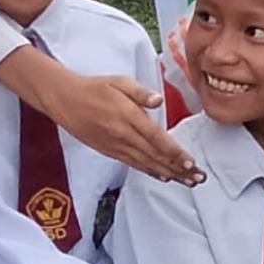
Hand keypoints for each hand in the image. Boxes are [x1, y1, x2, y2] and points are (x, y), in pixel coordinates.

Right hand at [6, 47, 198, 185]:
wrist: (65, 100)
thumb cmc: (95, 88)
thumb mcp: (119, 81)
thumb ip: (141, 92)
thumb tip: (157, 100)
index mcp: (128, 116)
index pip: (156, 138)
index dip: (174, 153)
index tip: (190, 163)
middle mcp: (123, 135)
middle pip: (155, 156)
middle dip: (179, 169)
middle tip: (198, 178)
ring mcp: (116, 146)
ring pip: (147, 164)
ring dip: (170, 174)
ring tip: (188, 182)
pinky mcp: (110, 152)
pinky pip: (135, 164)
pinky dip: (152, 172)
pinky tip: (165, 177)